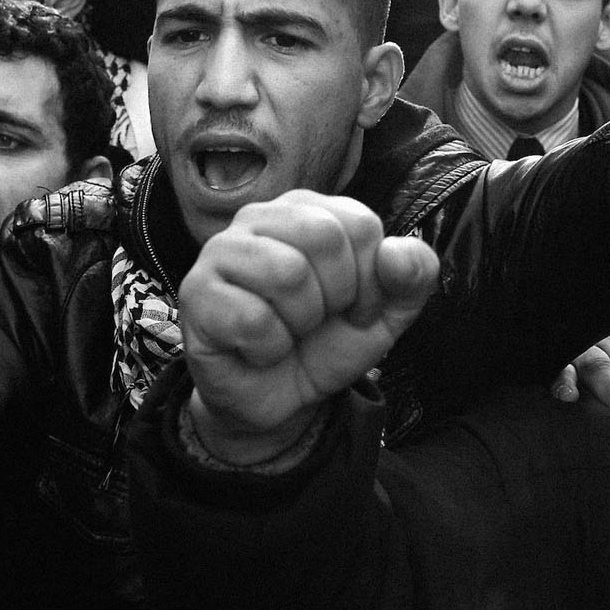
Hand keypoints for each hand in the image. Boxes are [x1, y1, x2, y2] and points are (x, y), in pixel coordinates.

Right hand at [180, 190, 439, 463]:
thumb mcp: (386, 314)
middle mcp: (260, 217)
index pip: (361, 225)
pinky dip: (269, 349)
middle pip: (324, 238)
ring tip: (287, 331)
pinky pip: (253, 319)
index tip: (353, 306)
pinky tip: (257, 349)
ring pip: (287, 273)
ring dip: (301, 323)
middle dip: (336, 297)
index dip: (369, 281)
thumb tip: (398, 253)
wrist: (279, 400)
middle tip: (317, 321)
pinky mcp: (196, 293)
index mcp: (309, 209)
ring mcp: (222, 251)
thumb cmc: (327, 343)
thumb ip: (413, 276)